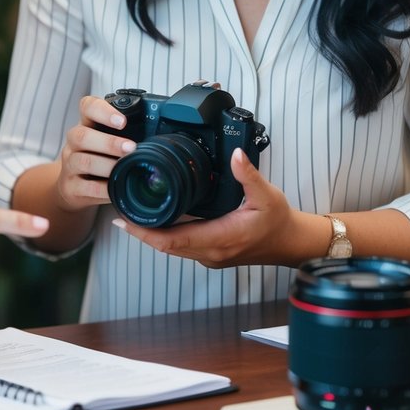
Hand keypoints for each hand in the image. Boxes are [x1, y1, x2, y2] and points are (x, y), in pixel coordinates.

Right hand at [54, 95, 135, 212]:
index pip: (87, 107)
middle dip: (108, 142)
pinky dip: (102, 189)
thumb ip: (129, 134)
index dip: (103, 111)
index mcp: (87, 124)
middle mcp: (74, 142)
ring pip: (82, 160)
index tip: (122, 121)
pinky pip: (85, 187)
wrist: (73, 187)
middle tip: (131, 147)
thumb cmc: (99, 158)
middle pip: (81, 135)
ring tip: (124, 168)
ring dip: (106, 165)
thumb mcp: (109, 142)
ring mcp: (69, 164)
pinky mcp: (70, 186)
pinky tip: (115, 189)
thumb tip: (165, 133)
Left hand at [113, 148, 298, 268]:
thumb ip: (248, 174)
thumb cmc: (278, 220)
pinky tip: (156, 219)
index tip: (124, 219)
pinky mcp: (211, 253)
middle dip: (140, 231)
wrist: (290, 244)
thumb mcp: (267, 194)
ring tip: (130, 212)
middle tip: (118, 209)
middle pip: (165, 246)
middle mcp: (211, 252)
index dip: (144, 232)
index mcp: (221, 237)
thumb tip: (235, 154)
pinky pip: (182, 247)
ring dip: (151, 234)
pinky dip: (165, 234)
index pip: (172, 240)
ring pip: (172, 248)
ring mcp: (210, 255)